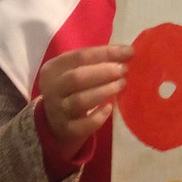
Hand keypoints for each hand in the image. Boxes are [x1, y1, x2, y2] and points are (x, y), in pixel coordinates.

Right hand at [37, 44, 134, 159]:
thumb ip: (95, 62)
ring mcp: (58, 111)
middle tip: (124, 70)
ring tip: (121, 84)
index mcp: (54, 68)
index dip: (107, 52)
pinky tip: (110, 108)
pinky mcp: (67, 129)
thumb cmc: (72, 90)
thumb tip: (126, 53)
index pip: (80, 56)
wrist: (55, 122)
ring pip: (80, 100)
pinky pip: (83, 124)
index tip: (129, 51)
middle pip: (77, 77)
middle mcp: (53, 89)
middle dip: (104, 72)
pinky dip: (98, 117)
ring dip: (104, 91)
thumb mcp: (75, 71)